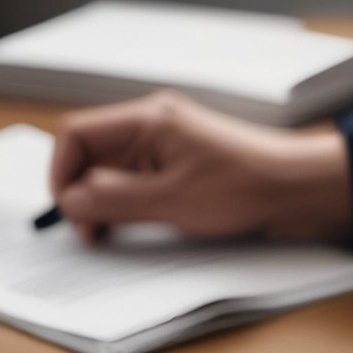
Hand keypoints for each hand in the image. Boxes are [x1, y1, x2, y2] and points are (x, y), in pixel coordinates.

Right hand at [50, 91, 352, 243]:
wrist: (292, 189)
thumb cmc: (243, 186)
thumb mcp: (168, 200)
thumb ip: (111, 199)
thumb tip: (69, 200)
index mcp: (146, 120)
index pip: (75, 133)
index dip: (61, 172)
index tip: (67, 208)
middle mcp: (148, 125)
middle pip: (85, 153)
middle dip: (78, 192)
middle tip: (87, 230)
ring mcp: (157, 143)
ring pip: (102, 170)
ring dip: (96, 202)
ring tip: (104, 233)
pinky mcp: (166, 163)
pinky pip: (124, 180)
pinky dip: (116, 204)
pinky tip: (122, 226)